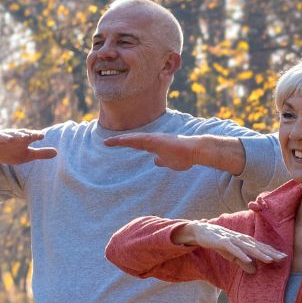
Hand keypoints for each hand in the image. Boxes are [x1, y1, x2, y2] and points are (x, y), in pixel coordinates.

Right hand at [0, 129, 56, 170]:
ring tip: (24, 137)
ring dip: (18, 135)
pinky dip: (5, 138)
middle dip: (29, 134)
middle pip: (23, 133)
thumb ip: (41, 153)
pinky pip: (1, 137)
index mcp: (23, 139)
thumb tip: (57, 152)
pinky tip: (9, 139)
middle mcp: (15, 135)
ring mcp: (5, 136)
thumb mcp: (27, 155)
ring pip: (12, 135)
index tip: (43, 136)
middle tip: (35, 135)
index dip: (36, 135)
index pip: (31, 136)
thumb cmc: (10, 152)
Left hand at [102, 132, 241, 172]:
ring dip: (121, 141)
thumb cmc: (185, 156)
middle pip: (133, 141)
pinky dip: (130, 140)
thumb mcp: (169, 162)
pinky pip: (140, 140)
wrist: (195, 151)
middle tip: (106, 142)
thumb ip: (161, 161)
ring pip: (134, 139)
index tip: (115, 145)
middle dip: (119, 141)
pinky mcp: (157, 140)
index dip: (126, 144)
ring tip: (108, 142)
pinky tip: (121, 141)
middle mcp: (153, 140)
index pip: (137, 145)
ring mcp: (155, 139)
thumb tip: (155, 161)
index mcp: (155, 146)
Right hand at [174, 221, 284, 273]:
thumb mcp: (232, 255)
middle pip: (258, 246)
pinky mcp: (223, 242)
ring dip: (259, 254)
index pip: (261, 247)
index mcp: (244, 241)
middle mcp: (241, 239)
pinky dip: (241, 254)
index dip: (272, 252)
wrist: (201, 231)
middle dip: (271, 252)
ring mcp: (232, 239)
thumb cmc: (218, 242)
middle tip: (283, 258)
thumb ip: (243, 262)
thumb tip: (255, 271)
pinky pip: (233, 249)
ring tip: (270, 260)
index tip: (284, 257)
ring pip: (248, 248)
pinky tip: (248, 259)